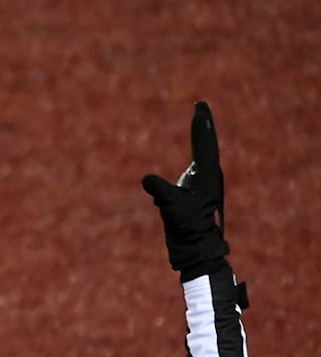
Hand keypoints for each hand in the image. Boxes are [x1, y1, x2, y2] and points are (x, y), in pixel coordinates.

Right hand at [141, 101, 229, 279]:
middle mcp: (208, 176)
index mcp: (207, 176)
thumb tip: (146, 179)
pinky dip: (194, 154)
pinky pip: (196, 167)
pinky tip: (194, 154)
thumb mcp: (171, 209)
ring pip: (203, 155)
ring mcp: (203, 185)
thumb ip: (160, 192)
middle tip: (201, 107)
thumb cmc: (187, 229)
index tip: (200, 108)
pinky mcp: (196, 193)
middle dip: (203, 126)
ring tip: (200, 121)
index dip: (201, 126)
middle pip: (206, 144)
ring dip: (200, 138)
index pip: (204, 144)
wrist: (197, 250)